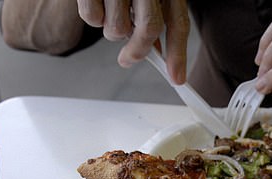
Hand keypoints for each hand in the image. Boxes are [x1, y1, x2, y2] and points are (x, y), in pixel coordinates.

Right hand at [76, 0, 190, 83]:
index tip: (177, 78)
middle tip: (129, 59)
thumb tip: (157, 52)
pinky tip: (95, 1)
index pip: (178, 22)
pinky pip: (92, 18)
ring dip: (112, 30)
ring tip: (110, 12)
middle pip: (149, 29)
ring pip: (118, 29)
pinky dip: (92, 17)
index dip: (178, 54)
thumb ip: (153, 17)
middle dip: (138, 51)